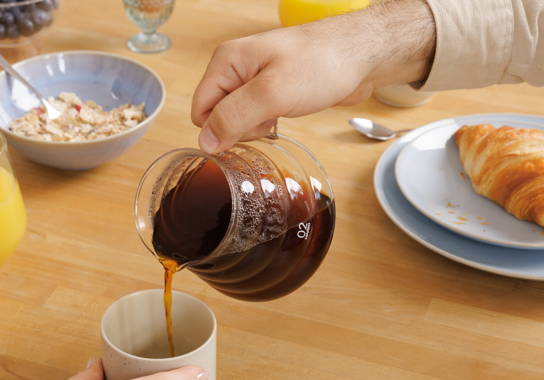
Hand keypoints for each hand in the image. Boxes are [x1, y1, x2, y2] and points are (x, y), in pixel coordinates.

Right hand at [192, 0, 434, 152]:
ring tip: (280, 114)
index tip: (251, 126)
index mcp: (226, 62)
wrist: (362, 55)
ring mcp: (253, 79)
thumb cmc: (322, 63)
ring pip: (236, 119)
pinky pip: (254, 117)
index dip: (221, 128)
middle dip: (240, 128)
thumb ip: (234, 117)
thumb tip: (205, 142)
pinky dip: (267, 123)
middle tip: (270, 118)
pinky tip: (284, 116)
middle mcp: (235, 69)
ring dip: (255, 128)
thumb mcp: (272, 93)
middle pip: (217, 117)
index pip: (201, 111)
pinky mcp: (271, 90)